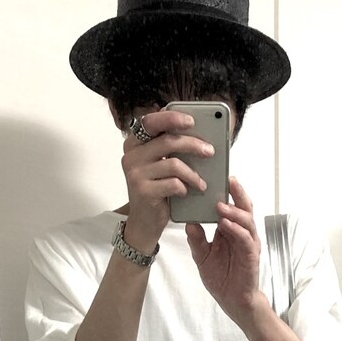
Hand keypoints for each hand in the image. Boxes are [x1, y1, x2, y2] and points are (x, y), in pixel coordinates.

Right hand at [120, 108, 213, 254]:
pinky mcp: (143, 191)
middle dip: (193, 144)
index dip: (171, 117)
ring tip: (202, 183)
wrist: (145, 222)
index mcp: (134, 143)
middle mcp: (131, 155)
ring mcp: (135, 173)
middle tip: (210, 151)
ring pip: (173, 164)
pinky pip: (173, 183)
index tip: (192, 120)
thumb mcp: (160, 164)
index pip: (151, 122)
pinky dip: (185, 188)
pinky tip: (187, 193)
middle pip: (167, 141)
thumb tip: (194, 128)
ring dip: (193, 174)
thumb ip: (168, 145)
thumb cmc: (157, 189)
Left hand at [184, 178, 262, 327]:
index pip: (230, 206)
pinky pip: (245, 239)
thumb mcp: (202, 256)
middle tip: (227, 179)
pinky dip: (236, 230)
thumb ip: (196, 239)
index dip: (225, 192)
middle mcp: (241, 233)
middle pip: (243, 207)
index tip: (215, 178)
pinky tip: (226, 224)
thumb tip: (188, 222)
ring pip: (246, 220)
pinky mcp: (251, 255)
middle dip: (236, 192)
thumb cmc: (221, 278)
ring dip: (234, 211)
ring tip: (220, 205)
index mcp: (230, 230)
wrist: (233, 301)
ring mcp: (248, 243)